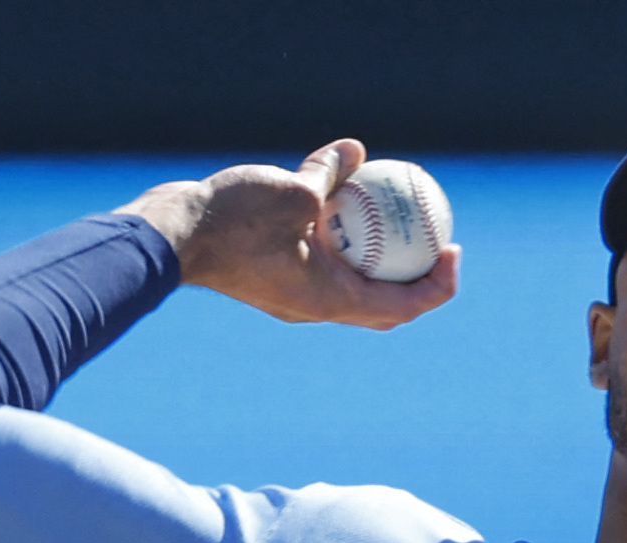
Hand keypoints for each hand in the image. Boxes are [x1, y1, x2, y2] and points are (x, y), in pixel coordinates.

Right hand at [116, 140, 459, 329]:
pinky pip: (324, 261)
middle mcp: (317, 305)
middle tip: (441, 243)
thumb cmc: (230, 222)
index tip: (454, 253)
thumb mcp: (292, 192)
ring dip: (382, 259)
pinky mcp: (279, 275)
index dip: (436, 287)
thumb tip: (357, 152)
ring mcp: (296, 294)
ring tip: (405, 223)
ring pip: (354, 283)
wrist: (172, 238)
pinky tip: (351, 200)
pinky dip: (345, 239)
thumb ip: (329, 176)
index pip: (400, 306)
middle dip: (418, 279)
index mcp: (329, 300)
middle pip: (384, 304)